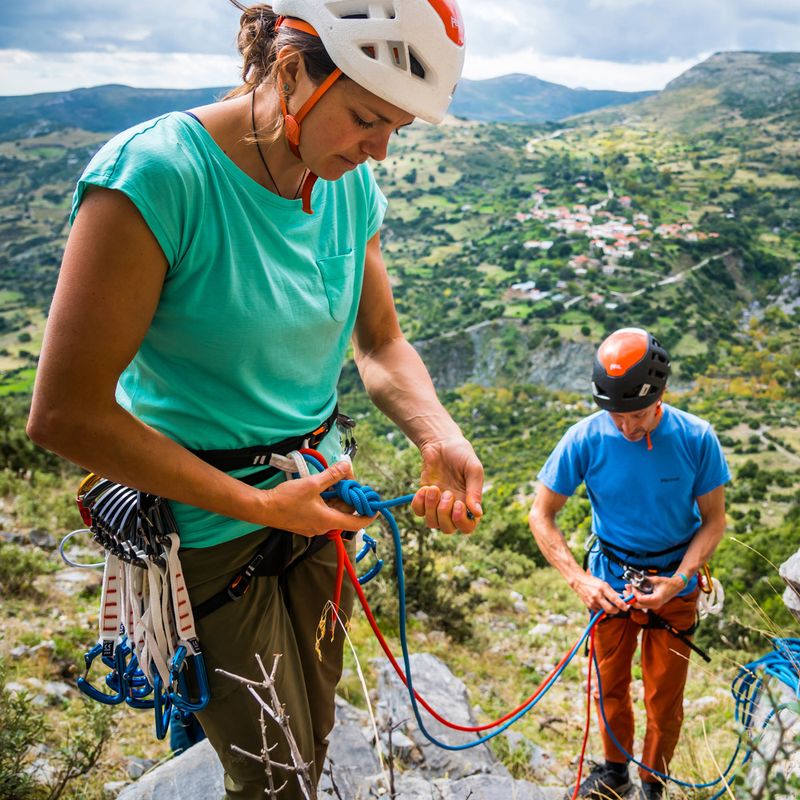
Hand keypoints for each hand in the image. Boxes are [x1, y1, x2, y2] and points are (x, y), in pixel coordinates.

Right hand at [259, 460, 375, 536]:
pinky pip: (322, 513)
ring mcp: (313, 527)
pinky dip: (327, 502)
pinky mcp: (305, 523)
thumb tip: (347, 465)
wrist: (262, 508)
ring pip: (333, 513)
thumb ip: (332, 475)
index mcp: (328, 520)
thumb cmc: (286, 499)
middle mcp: (323, 527)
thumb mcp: (312, 484)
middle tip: (350, 481)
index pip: (356, 523)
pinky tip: (323, 489)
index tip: (376, 507)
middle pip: (344, 514)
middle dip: (349, 498)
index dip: (368, 516)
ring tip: (337, 481)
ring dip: (337, 499)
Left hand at [410, 436, 483, 533]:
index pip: (467, 527)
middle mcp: (453, 508)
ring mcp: (437, 504)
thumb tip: (478, 513)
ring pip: (432, 523)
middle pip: (447, 528)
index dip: (461, 521)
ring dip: (431, 508)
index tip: (458, 504)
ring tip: (433, 488)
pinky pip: (418, 512)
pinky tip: (424, 488)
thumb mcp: (473, 469)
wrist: (441, 443)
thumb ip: (475, 491)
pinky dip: (419, 503)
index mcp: (469, 503)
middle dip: (444, 514)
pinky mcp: (424, 498)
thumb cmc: (461, 454)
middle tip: (446, 492)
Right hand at [572, 573, 629, 615]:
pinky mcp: (589, 605)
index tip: (626, 607)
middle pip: (610, 609)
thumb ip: (613, 592)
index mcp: (602, 588)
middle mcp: (597, 596)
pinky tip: (601, 604)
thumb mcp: (604, 584)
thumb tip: (622, 598)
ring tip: (608, 604)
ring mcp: (593, 601)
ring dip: (609, 610)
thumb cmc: (592, 581)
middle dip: (616, 610)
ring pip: (605, 611)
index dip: (622, 605)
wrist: (579, 581)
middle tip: (618, 608)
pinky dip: (602, 609)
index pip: (615, 599)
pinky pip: (599, 611)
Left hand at [626, 575, 682, 611]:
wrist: (676, 586)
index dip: (634, 593)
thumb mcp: (656, 579)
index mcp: (656, 600)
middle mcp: (655, 605)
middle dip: (630, 597)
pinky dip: (636, 598)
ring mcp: (654, 606)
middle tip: (625, 590)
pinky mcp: (652, 604)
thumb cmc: (667, 583)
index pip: (641, 599)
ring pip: (639, 605)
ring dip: (632, 597)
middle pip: (638, 605)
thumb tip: (635, 578)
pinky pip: (642, 603)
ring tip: (627, 589)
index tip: (632, 586)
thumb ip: (645, 580)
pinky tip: (633, 590)